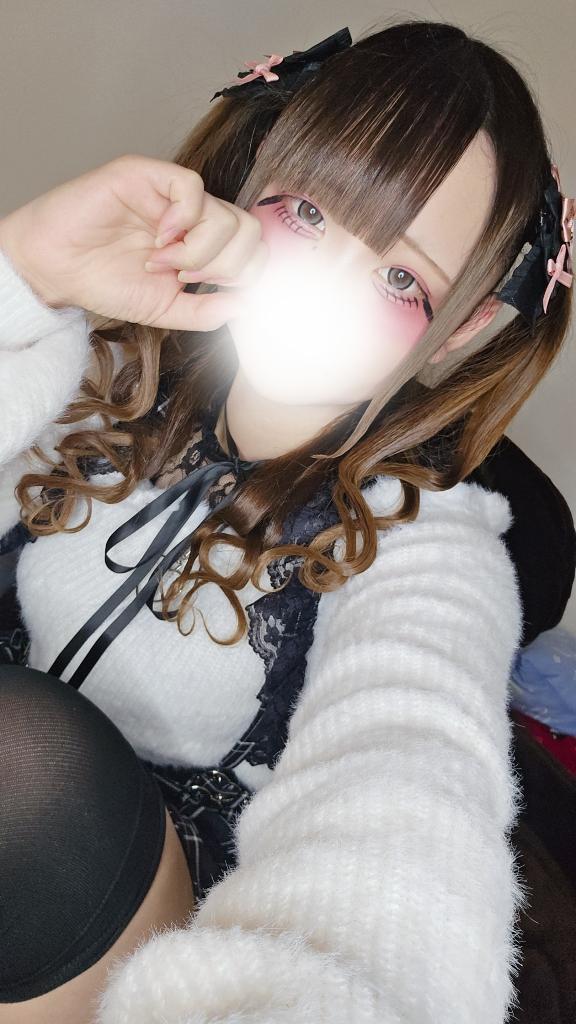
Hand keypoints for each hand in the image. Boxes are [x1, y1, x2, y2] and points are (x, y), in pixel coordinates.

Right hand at [0, 153, 268, 330]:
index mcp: (203, 243)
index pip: (253, 250)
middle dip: (222, 265)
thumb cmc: (105, 283)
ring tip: (159, 261)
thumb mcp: (167, 311)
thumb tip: (249, 306)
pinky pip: (191, 187)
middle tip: (183, 277)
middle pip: (248, 231)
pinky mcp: (148, 174)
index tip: (202, 289)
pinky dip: (183, 220)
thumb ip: (207, 311)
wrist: (57, 270)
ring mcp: (173, 194)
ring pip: (223, 214)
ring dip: (196, 250)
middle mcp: (194, 215)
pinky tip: (159, 238)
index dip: (240, 274)